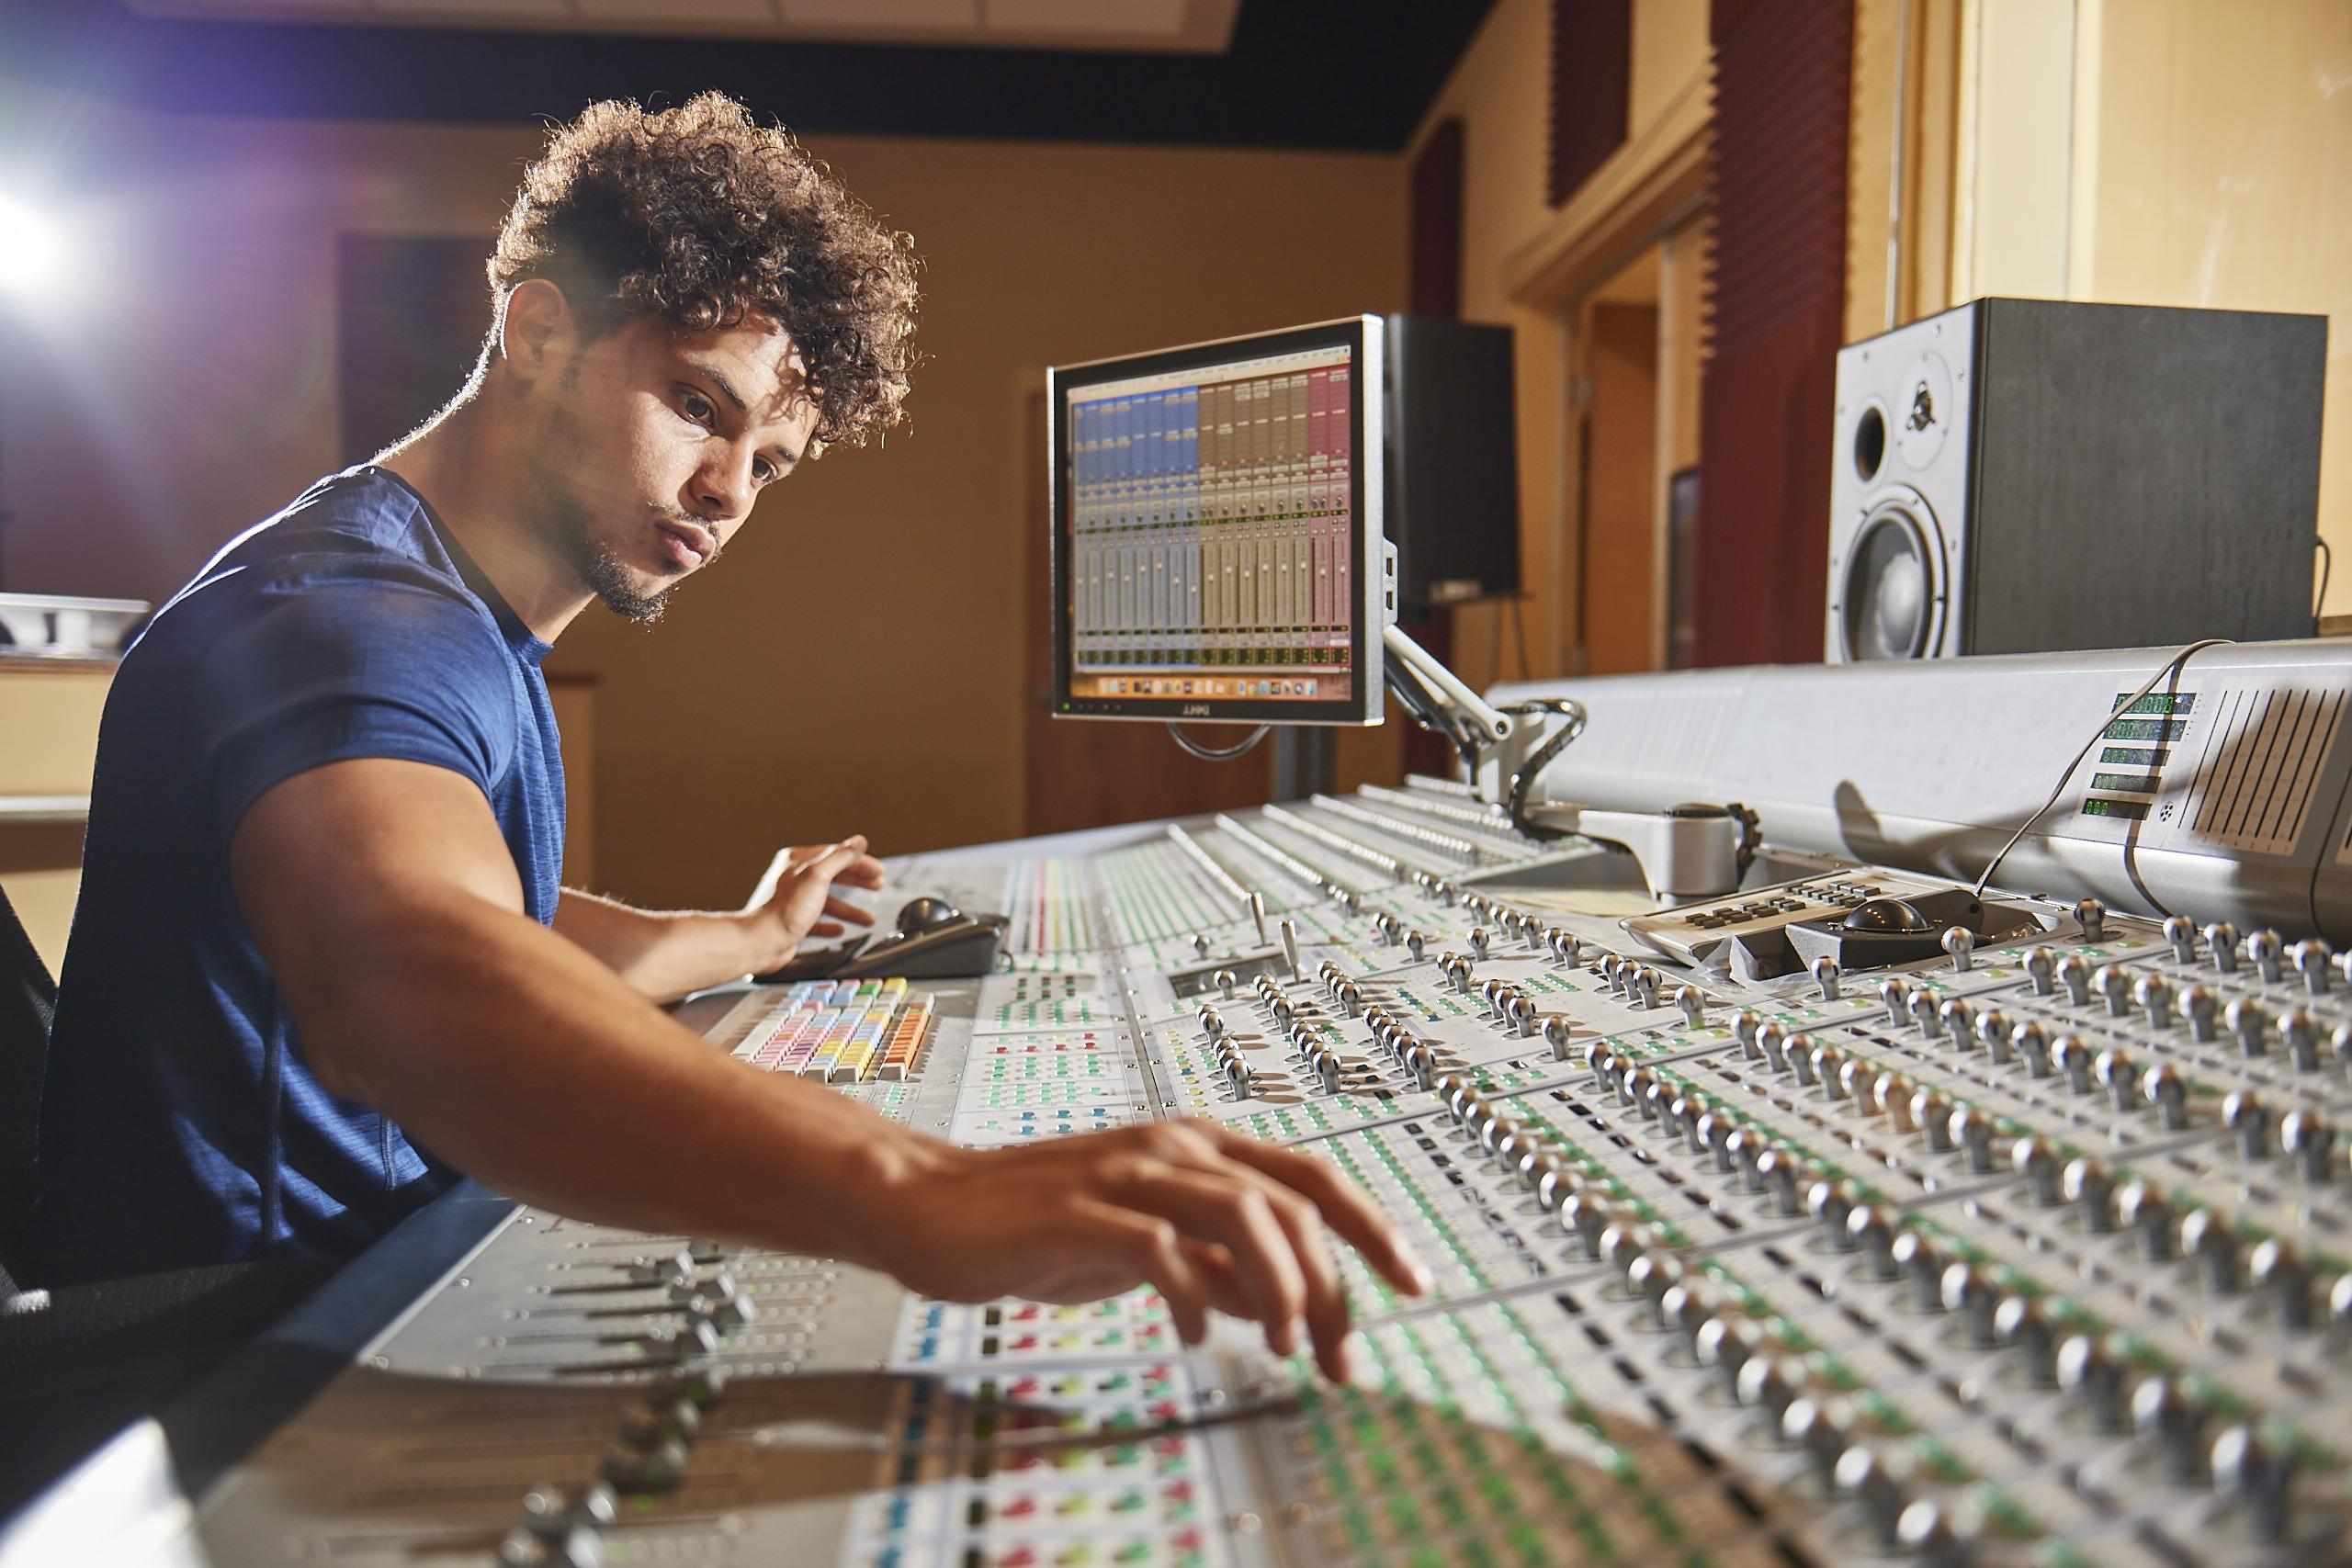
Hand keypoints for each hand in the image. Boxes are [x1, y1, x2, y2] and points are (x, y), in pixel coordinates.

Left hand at [755, 836, 886, 951]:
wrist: (762, 941)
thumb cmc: (786, 909)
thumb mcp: (818, 875)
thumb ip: (841, 857)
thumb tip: (859, 842)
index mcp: (797, 861)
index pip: (836, 855)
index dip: (860, 863)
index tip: (879, 870)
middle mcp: (794, 878)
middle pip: (833, 875)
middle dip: (857, 881)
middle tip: (878, 884)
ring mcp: (793, 901)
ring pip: (828, 901)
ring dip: (849, 909)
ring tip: (868, 918)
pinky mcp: (792, 922)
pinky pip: (816, 921)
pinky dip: (831, 925)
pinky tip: (840, 930)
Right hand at [869, 1120, 1429, 1382]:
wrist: (931, 1207)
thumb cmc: (1040, 1227)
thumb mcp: (1147, 1248)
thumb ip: (1215, 1267)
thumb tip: (1278, 1305)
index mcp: (1199, 1147)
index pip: (1313, 1181)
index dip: (1373, 1232)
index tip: (1414, 1289)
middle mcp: (1175, 1147)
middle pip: (1291, 1202)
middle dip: (1332, 1285)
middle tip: (1338, 1358)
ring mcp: (1129, 1174)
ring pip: (1243, 1211)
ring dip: (1278, 1286)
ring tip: (1280, 1348)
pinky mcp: (1082, 1212)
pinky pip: (1162, 1249)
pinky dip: (1193, 1297)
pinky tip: (1195, 1337)